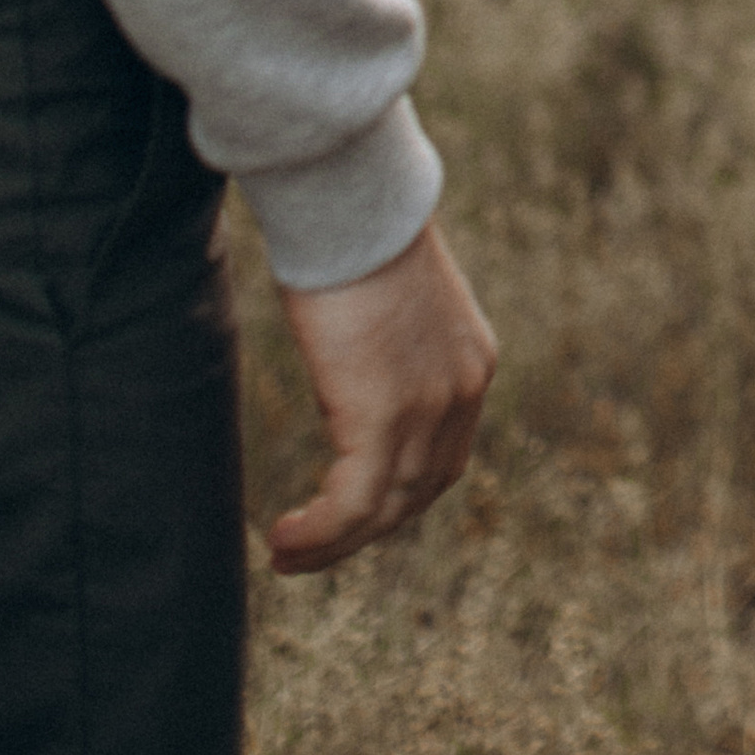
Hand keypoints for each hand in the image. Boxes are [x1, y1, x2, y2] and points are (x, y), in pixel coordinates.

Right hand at [271, 218, 497, 576]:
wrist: (355, 203)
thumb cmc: (359, 235)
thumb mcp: (395, 306)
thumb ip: (392, 351)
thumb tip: (360, 366)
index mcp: (471, 365)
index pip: (443, 460)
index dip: (396, 498)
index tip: (349, 515)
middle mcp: (462, 393)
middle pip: (416, 493)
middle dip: (362, 531)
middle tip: (309, 548)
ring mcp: (428, 409)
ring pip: (383, 510)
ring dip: (332, 544)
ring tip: (285, 552)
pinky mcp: (383, 417)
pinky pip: (352, 506)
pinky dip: (319, 534)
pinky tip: (283, 537)